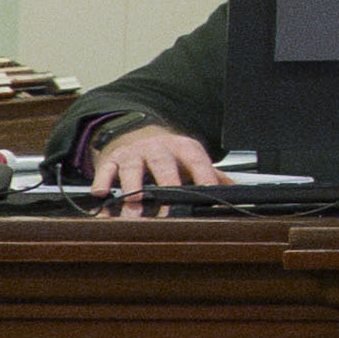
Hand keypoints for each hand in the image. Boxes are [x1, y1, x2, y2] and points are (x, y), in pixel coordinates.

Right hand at [91, 128, 222, 195]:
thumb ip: (213, 176)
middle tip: (169, 202)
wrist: (137, 135)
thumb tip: (236, 192)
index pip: (197, 161)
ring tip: (134, 202)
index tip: (209, 193)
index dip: (204, 176)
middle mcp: (159, 148)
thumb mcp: (192, 160)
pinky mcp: (112, 158)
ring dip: (132, 184)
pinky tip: (102, 192)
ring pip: (133, 166)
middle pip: (164, 163)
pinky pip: (106, 168)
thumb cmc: (170, 156)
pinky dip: (102, 180)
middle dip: (166, 182)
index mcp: (184, 148)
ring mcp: (134, 152)